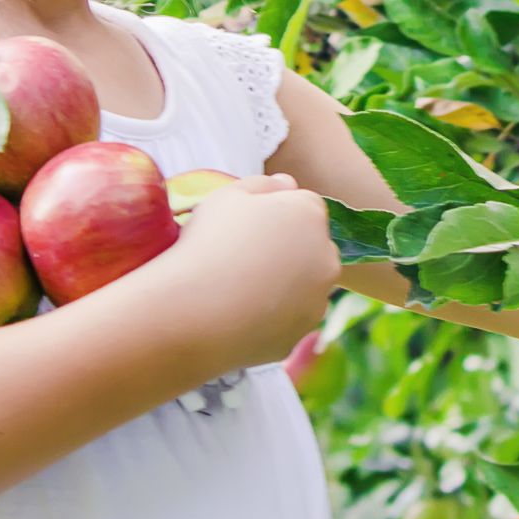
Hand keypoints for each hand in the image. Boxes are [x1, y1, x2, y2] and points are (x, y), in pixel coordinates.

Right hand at [157, 173, 341, 369]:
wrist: (192, 311)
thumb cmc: (208, 243)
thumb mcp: (227, 196)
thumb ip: (262, 184)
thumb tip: (287, 184)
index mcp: (311, 215)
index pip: (303, 206)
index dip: (273, 214)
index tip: (244, 227)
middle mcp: (326, 257)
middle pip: (310, 246)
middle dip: (287, 248)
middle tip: (242, 257)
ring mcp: (318, 299)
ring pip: (303, 285)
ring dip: (282, 283)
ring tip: (237, 288)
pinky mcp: (301, 333)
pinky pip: (288, 319)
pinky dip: (271, 316)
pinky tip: (238, 314)